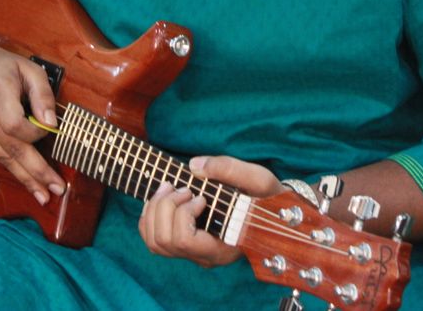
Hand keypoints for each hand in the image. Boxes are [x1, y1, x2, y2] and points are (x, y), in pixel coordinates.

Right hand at [0, 31, 65, 204]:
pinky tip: (27, 181)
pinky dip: (12, 169)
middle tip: (55, 188)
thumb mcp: (28, 68)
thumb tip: (52, 124)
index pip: (14, 124)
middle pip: (10, 148)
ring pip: (2, 157)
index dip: (35, 133)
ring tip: (44, 195)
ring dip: (25, 178)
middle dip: (35, 171)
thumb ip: (43, 94)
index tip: (49, 130)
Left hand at [138, 155, 283, 267]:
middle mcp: (205, 256)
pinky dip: (150, 215)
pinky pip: (152, 239)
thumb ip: (229, 169)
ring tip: (170, 187)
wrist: (272, 210)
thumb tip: (194, 166)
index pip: (185, 241)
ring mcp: (193, 253)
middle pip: (164, 241)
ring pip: (154, 242)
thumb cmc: (267, 197)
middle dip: (165, 206)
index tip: (200, 196)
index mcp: (224, 247)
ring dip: (154, 209)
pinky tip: (164, 197)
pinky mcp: (184, 245)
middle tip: (181, 187)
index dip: (183, 214)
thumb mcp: (258, 179)